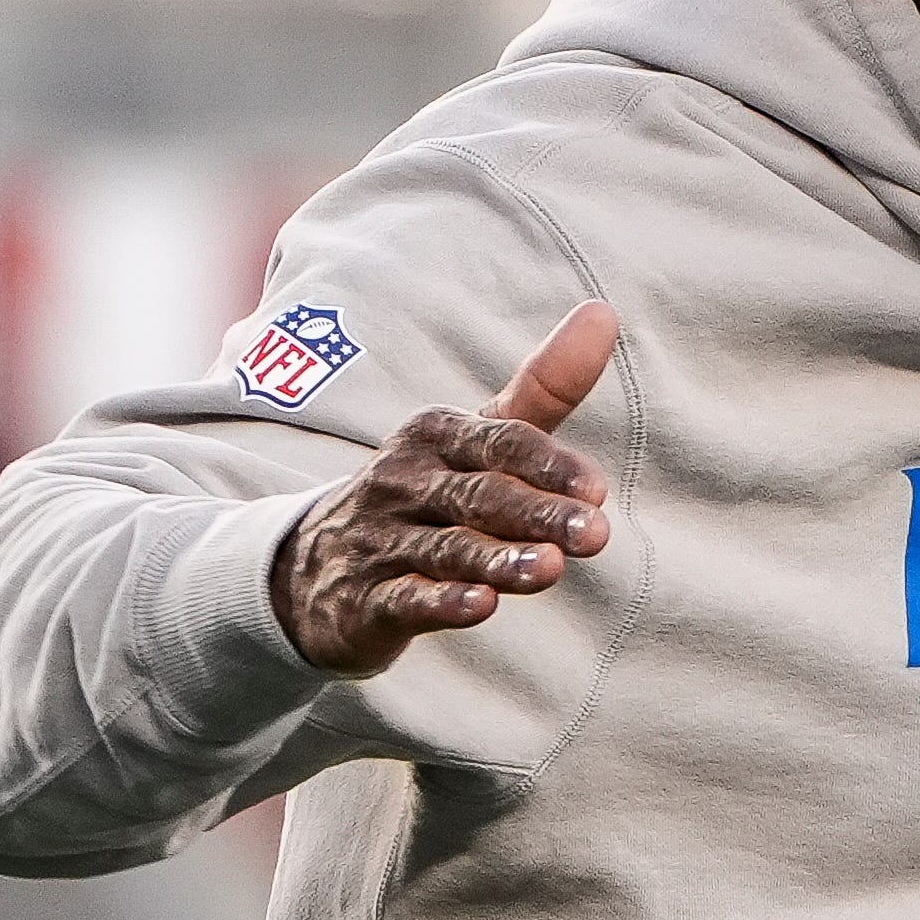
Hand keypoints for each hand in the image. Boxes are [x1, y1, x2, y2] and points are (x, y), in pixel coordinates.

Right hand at [272, 299, 617, 676]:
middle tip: (595, 534)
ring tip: (550, 569)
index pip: (500, 443)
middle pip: (479, 496)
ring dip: (498, 559)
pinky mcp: (365, 599)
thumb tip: (604, 313)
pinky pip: (404, 598)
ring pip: (447, 548)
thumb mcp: (477, 437)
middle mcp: (406, 481)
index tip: (595, 490)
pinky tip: (479, 606)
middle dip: (536, 513)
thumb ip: (543, 389)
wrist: (315, 567)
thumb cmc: (426, 493)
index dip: (548, 466)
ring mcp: (382, 540)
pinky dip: (440, 602)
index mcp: (436, 435)